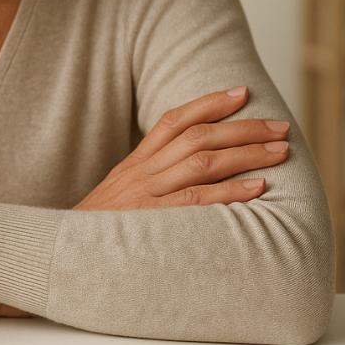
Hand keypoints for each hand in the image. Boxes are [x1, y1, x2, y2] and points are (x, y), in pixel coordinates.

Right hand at [74, 85, 289, 210]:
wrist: (64, 252)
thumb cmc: (101, 229)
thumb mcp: (121, 194)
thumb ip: (152, 177)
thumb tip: (192, 168)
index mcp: (136, 163)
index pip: (174, 120)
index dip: (209, 102)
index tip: (242, 92)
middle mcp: (144, 172)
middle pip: (198, 136)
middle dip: (244, 128)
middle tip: (280, 126)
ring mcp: (149, 195)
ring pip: (203, 162)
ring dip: (247, 154)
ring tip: (280, 151)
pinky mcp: (154, 220)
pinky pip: (198, 200)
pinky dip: (231, 191)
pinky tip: (258, 186)